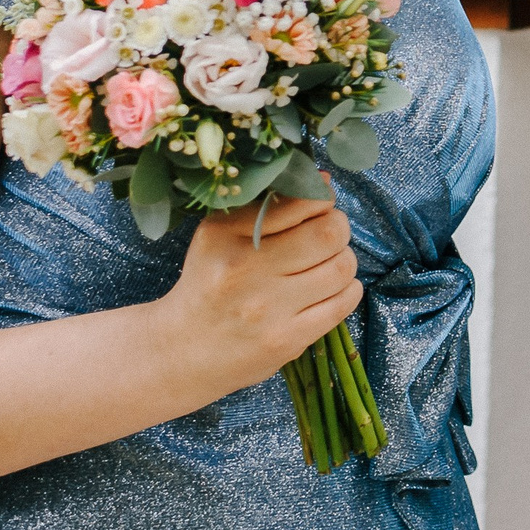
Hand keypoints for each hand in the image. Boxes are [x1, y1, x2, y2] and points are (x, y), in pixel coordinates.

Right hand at [160, 190, 361, 392]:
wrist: (181, 350)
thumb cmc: (208, 283)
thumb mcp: (220, 235)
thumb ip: (268, 206)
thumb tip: (324, 180)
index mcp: (225, 235)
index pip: (300, 202)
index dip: (322, 199)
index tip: (319, 206)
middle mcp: (245, 270)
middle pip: (330, 233)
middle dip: (338, 228)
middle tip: (327, 236)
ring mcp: (267, 308)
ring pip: (341, 268)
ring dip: (343, 260)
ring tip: (326, 264)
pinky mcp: (286, 339)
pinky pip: (342, 304)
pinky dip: (347, 290)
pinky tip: (330, 289)